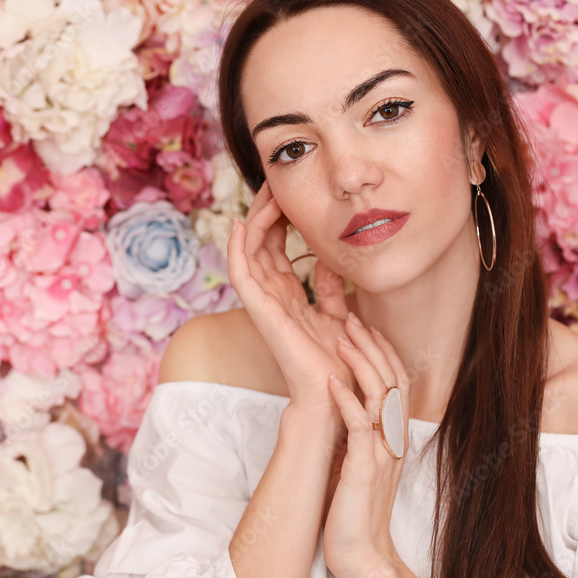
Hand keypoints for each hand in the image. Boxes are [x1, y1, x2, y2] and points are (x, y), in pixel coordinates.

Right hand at [227, 179, 355, 414]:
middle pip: (260, 244)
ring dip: (255, 221)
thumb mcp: (339, 314)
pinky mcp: (260, 311)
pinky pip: (241, 275)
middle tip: (275, 184)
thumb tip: (327, 258)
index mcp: (288, 296)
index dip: (280, 219)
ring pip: (249, 252)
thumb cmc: (339, 362)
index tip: (290, 194)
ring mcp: (263, 303)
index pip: (276, 248)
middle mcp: (272, 296)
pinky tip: (240, 224)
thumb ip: (330, 287)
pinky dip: (237, 249)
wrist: (336, 394)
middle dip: (265, 212)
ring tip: (265, 195)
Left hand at [322, 316, 412, 577]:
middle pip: (392, 380)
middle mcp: (393, 440)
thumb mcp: (362, 461)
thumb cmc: (354, 508)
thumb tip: (345, 403)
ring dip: (361, 363)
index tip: (364, 325)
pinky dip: (346, 400)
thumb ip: (361, 433)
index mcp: (393, 436)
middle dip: (372, 345)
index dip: (382, 351)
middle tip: (352, 317)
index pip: (397, 382)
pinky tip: (331, 380)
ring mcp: (381, 453)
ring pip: (380, 396)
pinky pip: (360, 426)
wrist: (361, 552)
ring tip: (341, 336)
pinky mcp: (364, 468)